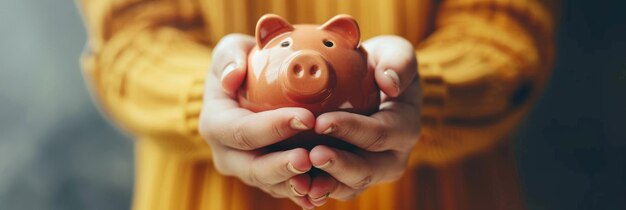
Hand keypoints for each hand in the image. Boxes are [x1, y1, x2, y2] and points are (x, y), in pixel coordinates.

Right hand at [198, 34, 318, 208]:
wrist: (249, 90)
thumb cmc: (243, 64)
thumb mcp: (232, 49)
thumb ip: (230, 56)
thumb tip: (231, 78)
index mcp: (216, 124)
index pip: (242, 131)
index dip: (271, 128)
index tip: (305, 118)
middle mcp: (228, 154)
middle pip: (253, 168)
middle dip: (282, 165)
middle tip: (310, 157)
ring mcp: (248, 170)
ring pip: (271, 185)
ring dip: (295, 185)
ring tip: (320, 181)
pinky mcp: (269, 179)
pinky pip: (286, 190)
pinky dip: (305, 194)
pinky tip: (324, 192)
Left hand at [304, 35, 420, 205]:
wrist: (367, 86)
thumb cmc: (379, 66)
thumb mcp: (394, 53)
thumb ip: (399, 61)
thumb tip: (390, 84)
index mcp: (404, 128)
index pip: (381, 133)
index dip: (352, 130)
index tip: (322, 122)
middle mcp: (391, 157)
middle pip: (367, 170)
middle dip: (339, 165)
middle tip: (311, 155)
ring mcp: (369, 172)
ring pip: (349, 187)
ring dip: (325, 184)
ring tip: (301, 179)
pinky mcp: (348, 180)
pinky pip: (332, 190)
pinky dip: (315, 191)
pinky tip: (296, 186)